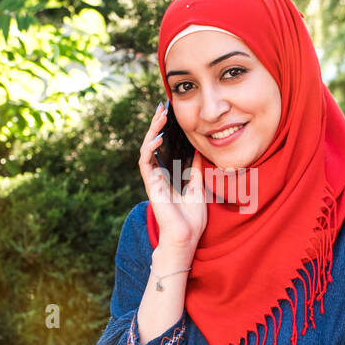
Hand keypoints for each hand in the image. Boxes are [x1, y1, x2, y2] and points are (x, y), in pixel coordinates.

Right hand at [139, 103, 207, 251]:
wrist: (186, 238)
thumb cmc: (192, 219)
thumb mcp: (198, 188)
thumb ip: (195, 170)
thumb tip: (197, 151)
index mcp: (170, 174)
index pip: (166, 147)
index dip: (167, 130)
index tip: (172, 114)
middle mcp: (159, 174)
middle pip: (155, 144)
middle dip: (158, 124)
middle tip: (162, 107)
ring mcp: (153, 179)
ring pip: (147, 149)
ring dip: (153, 131)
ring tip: (160, 115)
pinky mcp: (150, 185)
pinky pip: (145, 162)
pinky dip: (150, 149)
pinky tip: (158, 138)